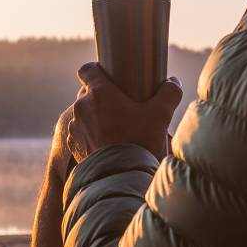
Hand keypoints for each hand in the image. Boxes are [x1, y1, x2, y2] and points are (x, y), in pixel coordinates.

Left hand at [64, 63, 182, 161]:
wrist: (121, 177)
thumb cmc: (139, 142)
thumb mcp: (160, 115)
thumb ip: (169, 93)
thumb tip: (173, 82)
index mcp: (99, 93)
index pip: (86, 70)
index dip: (96, 70)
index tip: (108, 76)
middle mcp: (82, 106)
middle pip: (86, 92)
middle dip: (100, 96)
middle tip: (119, 105)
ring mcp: (74, 126)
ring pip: (82, 113)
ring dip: (93, 116)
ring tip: (113, 126)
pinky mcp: (73, 144)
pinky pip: (79, 132)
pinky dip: (89, 133)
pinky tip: (104, 141)